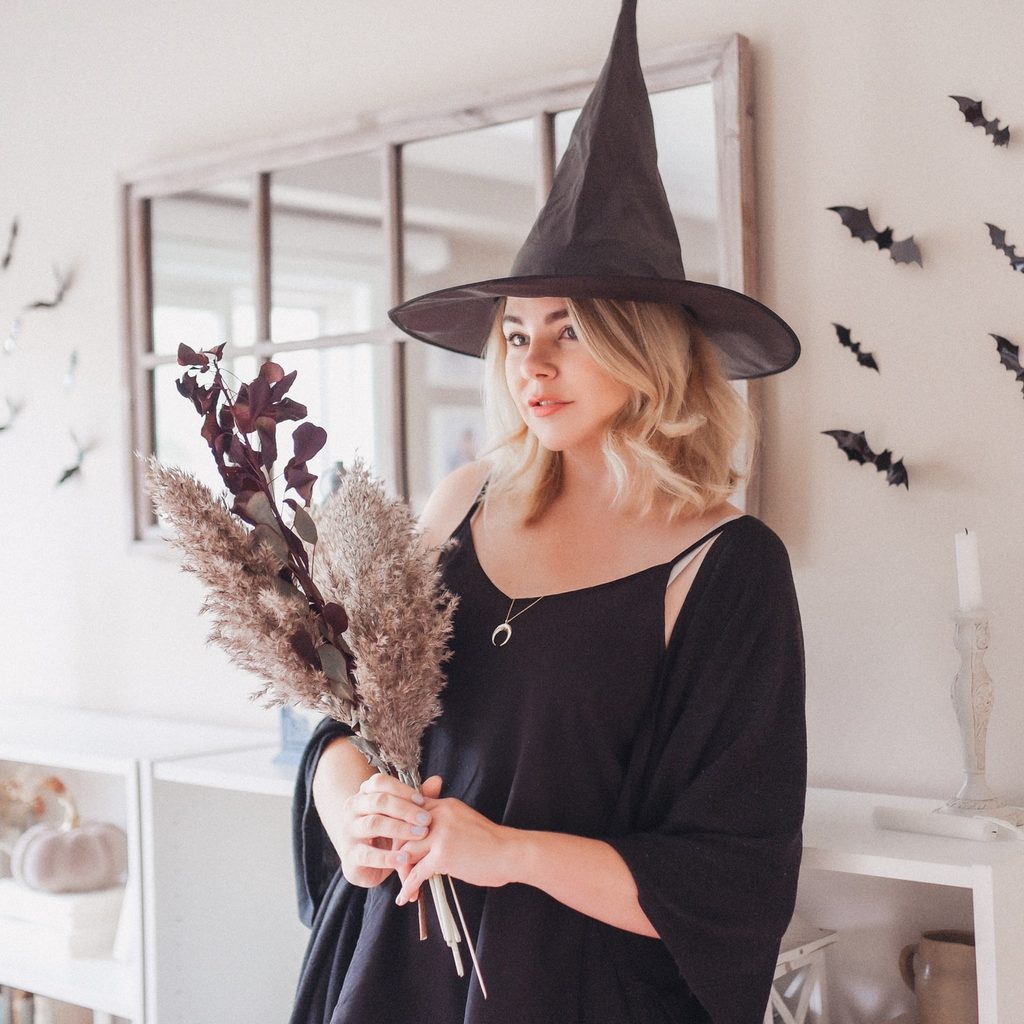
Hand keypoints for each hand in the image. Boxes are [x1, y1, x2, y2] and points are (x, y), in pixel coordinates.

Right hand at [330, 770, 437, 888]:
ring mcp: (349, 832)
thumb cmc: (385, 832)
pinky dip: (388, 856)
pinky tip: (405, 857)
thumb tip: (437, 780)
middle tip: (427, 819)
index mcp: (364, 794)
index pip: (379, 782)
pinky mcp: (350, 856)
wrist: (362, 863)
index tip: (422, 800)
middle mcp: (353, 809)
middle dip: (405, 809)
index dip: (402, 789)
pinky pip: (368, 854)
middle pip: (378, 801)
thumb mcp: (401, 815)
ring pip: (373, 824)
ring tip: (421, 834)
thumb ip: (417, 799)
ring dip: (399, 828)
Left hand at [395, 776, 519, 904]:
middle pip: (403, 831)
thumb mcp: (464, 821)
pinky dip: (408, 887)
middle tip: (399, 868)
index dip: (401, 830)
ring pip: (407, 852)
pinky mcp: (443, 854)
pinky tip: (405, 897)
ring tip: (404, 884)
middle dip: (397, 852)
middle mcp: (439, 815)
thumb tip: (425, 837)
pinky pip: (417, 872)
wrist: (510, 852)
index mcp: (444, 805)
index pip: (410, 812)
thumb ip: (444, 823)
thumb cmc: (490, 842)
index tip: (399, 847)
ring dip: (402, 871)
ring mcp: (440, 834)